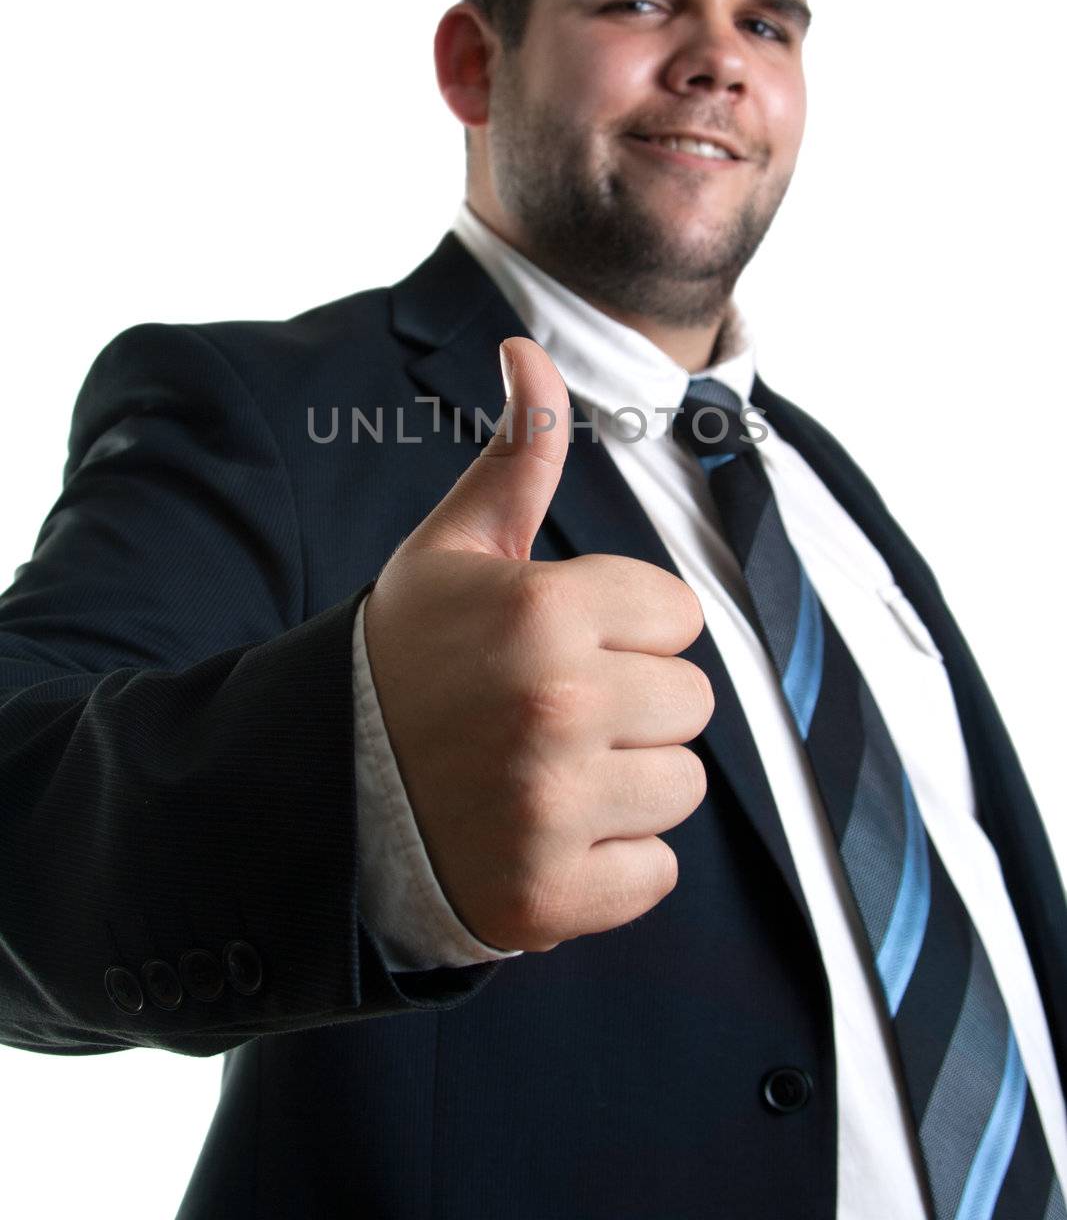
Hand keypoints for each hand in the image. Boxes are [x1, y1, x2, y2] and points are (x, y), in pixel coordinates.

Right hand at [363, 336, 712, 952]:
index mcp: (544, 611)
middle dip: (633, 703)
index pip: (680, 614)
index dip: (625, 627)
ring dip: (626, 784)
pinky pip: (655, 875)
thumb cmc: (407, 659)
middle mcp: (556, 707)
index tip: (559, 643)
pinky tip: (543, 835)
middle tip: (550, 712)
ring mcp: (552, 809)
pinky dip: (610, 866)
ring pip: (679, 787)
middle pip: (692, 702)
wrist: (323, 789)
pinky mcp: (550, 896)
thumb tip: (529, 347)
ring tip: (546, 772)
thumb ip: (517, 453)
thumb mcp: (454, 548)